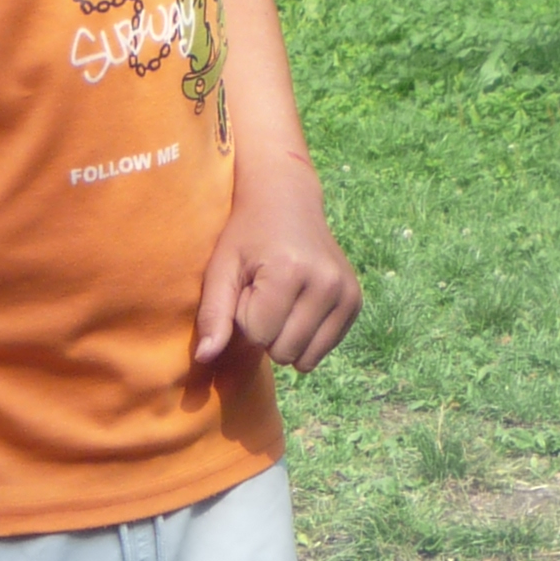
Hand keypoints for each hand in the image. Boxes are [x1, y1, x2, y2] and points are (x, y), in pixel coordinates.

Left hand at [193, 163, 363, 377]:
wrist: (288, 202)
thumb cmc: (247, 236)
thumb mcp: (221, 269)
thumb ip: (213, 314)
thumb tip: (204, 357)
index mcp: (290, 272)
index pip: (258, 336)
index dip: (245, 317)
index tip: (249, 287)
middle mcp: (325, 283)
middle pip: (284, 351)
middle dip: (266, 331)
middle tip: (266, 294)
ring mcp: (346, 293)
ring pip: (306, 359)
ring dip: (286, 338)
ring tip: (283, 301)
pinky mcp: (355, 302)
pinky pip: (324, 349)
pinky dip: (307, 336)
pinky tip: (301, 304)